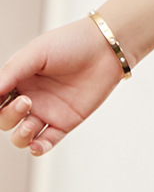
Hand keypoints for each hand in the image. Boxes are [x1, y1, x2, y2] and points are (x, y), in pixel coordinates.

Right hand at [0, 16, 127, 155]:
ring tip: (29, 125)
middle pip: (5, 120)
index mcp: (18, 79)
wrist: (105, 48)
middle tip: (26, 102)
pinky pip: (47, 142)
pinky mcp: (65, 122)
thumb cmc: (71, 43)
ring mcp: (47, 111)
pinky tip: (36, 145)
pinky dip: (38, 148)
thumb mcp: (36, 52)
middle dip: (8, 116)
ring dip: (20, 136)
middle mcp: (30, 96)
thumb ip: (11, 72)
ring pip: (22, 136)